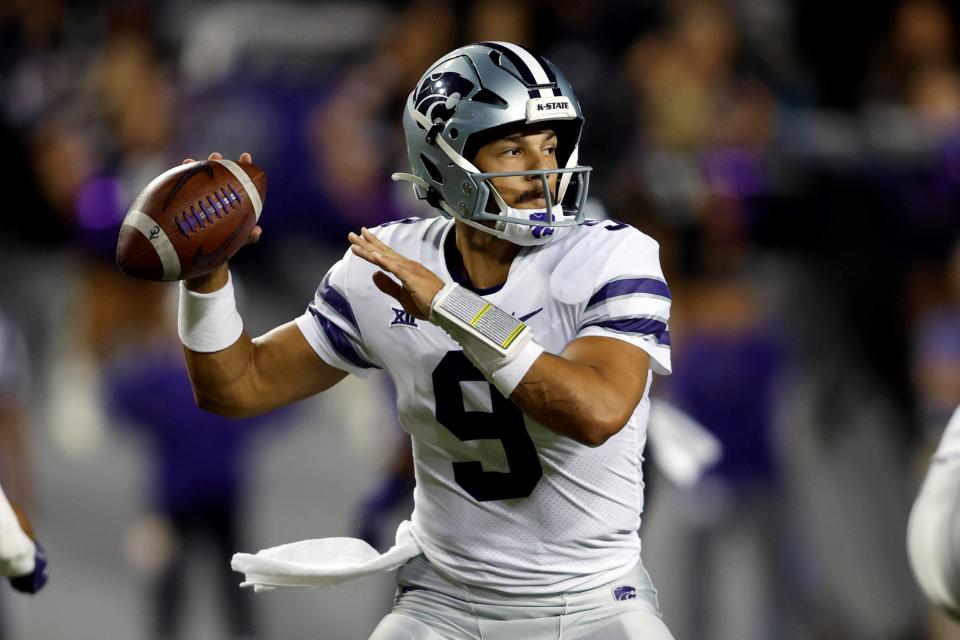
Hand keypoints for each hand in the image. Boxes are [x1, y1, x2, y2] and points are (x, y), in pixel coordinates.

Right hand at [181, 152, 261, 291]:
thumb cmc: (224, 246)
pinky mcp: (185, 206)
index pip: (240, 180)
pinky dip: (177, 184)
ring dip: (194, 169)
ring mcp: (201, 200)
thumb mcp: (238, 241)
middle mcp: (217, 197)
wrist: (204, 258)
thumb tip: (257, 231)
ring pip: (198, 181)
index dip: (243, 167)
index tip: (246, 156)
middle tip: (216, 155)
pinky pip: (181, 194)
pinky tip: (171, 180)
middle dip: (218, 163)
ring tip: (190, 161)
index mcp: (233, 200)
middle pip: (219, 175)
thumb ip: (248, 237)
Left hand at [348, 227, 443, 319]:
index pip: (386, 255)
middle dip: (367, 243)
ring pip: (386, 258)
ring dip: (370, 250)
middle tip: (352, 234)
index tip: (361, 238)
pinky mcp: (411, 278)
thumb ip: (388, 286)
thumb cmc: (426, 303)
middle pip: (383, 252)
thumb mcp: (402, 295)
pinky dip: (385, 261)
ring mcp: (409, 270)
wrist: (444, 307)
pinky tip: (374, 255)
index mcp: (405, 269)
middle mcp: (406, 265)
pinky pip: (395, 268)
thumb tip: (374, 274)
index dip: (373, 246)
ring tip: (356, 242)